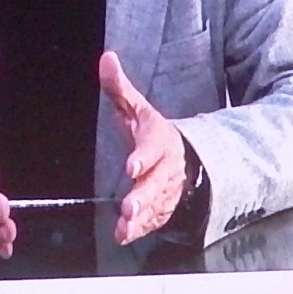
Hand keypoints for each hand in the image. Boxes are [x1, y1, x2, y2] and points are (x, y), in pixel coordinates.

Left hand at [98, 52, 186, 244]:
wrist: (187, 158)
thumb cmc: (152, 133)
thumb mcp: (137, 108)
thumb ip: (119, 87)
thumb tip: (106, 58)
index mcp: (159, 140)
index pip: (153, 148)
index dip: (144, 157)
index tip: (132, 167)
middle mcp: (166, 168)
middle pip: (157, 183)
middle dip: (144, 195)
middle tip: (129, 206)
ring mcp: (166, 190)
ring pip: (156, 205)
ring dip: (141, 216)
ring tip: (126, 224)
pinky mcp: (163, 208)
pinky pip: (154, 220)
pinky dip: (140, 229)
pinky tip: (124, 235)